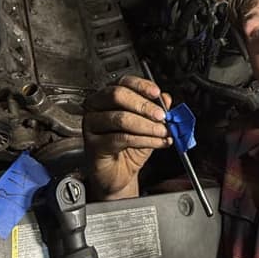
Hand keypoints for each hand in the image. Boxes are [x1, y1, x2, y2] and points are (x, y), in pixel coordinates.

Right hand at [83, 75, 172, 199]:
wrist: (118, 175)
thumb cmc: (129, 148)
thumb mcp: (148, 126)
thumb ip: (156, 110)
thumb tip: (166, 99)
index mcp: (108, 97)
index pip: (124, 82)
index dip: (142, 86)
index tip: (157, 94)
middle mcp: (96, 107)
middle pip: (118, 95)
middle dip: (144, 106)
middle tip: (162, 116)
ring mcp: (92, 124)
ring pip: (121, 118)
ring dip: (147, 126)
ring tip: (162, 132)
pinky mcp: (93, 144)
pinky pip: (121, 138)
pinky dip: (143, 140)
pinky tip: (156, 142)